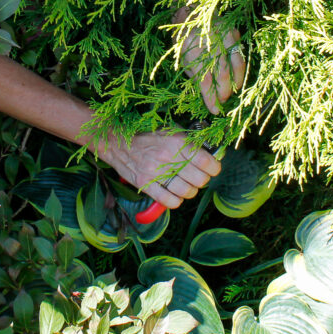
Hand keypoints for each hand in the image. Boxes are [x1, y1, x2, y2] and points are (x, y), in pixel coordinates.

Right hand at [97, 131, 220, 208]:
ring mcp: (155, 172)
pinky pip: (169, 201)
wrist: (118, 142)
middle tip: (197, 177)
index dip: (214, 168)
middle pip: (200, 180)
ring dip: (190, 192)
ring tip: (185, 186)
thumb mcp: (171, 132)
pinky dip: (176, 201)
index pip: (207, 162)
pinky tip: (174, 195)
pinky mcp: (145, 184)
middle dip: (202, 180)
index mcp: (177, 142)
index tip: (212, 168)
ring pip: (186, 192)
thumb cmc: (148, 137)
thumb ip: (190, 142)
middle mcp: (168, 157)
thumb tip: (212, 154)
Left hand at [176, 10, 245, 114]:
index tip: (214, 110)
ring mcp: (223, 34)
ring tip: (232, 92)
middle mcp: (209, 40)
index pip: (204, 78)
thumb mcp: (184, 60)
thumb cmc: (184, 40)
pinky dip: (240, 69)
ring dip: (236, 82)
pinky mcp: (233, 31)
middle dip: (224, 91)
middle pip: (222, 72)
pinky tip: (238, 79)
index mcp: (191, 48)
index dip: (210, 96)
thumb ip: (196, 77)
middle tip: (223, 102)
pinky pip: (240, 54)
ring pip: (235, 64)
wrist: (190, 13)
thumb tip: (209, 97)